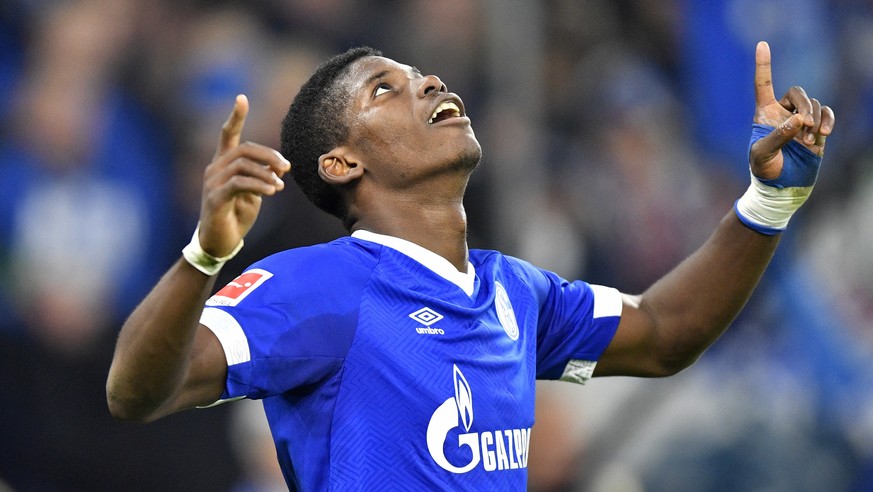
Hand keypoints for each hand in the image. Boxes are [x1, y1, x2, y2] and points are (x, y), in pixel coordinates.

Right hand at [198, 95, 290, 256]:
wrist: (219, 243)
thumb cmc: (235, 216)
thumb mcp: (253, 193)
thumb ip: (261, 177)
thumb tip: (277, 169)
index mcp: (224, 164)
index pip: (227, 135)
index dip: (236, 117)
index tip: (242, 98)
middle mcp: (215, 169)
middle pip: (243, 149)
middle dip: (268, 155)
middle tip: (286, 167)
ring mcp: (212, 183)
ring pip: (242, 165)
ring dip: (266, 173)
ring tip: (280, 186)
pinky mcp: (214, 198)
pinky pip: (238, 183)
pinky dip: (258, 184)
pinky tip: (272, 191)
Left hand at [749, 41, 834, 179]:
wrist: (781, 187)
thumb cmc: (765, 170)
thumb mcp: (763, 154)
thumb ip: (778, 136)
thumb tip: (799, 120)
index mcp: (764, 113)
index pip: (763, 84)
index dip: (763, 65)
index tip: (762, 44)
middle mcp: (782, 112)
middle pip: (797, 92)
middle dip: (804, 105)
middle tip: (805, 126)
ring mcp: (801, 120)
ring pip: (814, 104)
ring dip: (814, 120)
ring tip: (810, 140)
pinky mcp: (816, 129)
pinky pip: (826, 114)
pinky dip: (827, 121)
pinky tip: (823, 134)